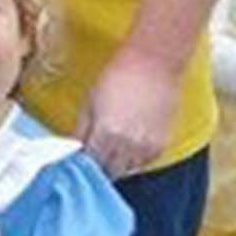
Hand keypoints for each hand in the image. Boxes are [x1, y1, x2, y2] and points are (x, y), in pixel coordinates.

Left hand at [79, 48, 182, 178]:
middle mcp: (127, 145)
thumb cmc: (118, 76)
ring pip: (127, 171)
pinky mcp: (161, 145)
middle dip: (99, 166)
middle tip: (96, 154)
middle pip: (109, 172)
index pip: (90, 163)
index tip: (80, 158)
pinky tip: (129, 144)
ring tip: (113, 147)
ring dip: (117, 164)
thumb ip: (81, 129)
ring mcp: (146, 147)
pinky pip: (144, 163)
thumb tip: (74, 147)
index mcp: (106, 133)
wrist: (153, 63)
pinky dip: (135, 160)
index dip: (84, 162)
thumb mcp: (90, 101)